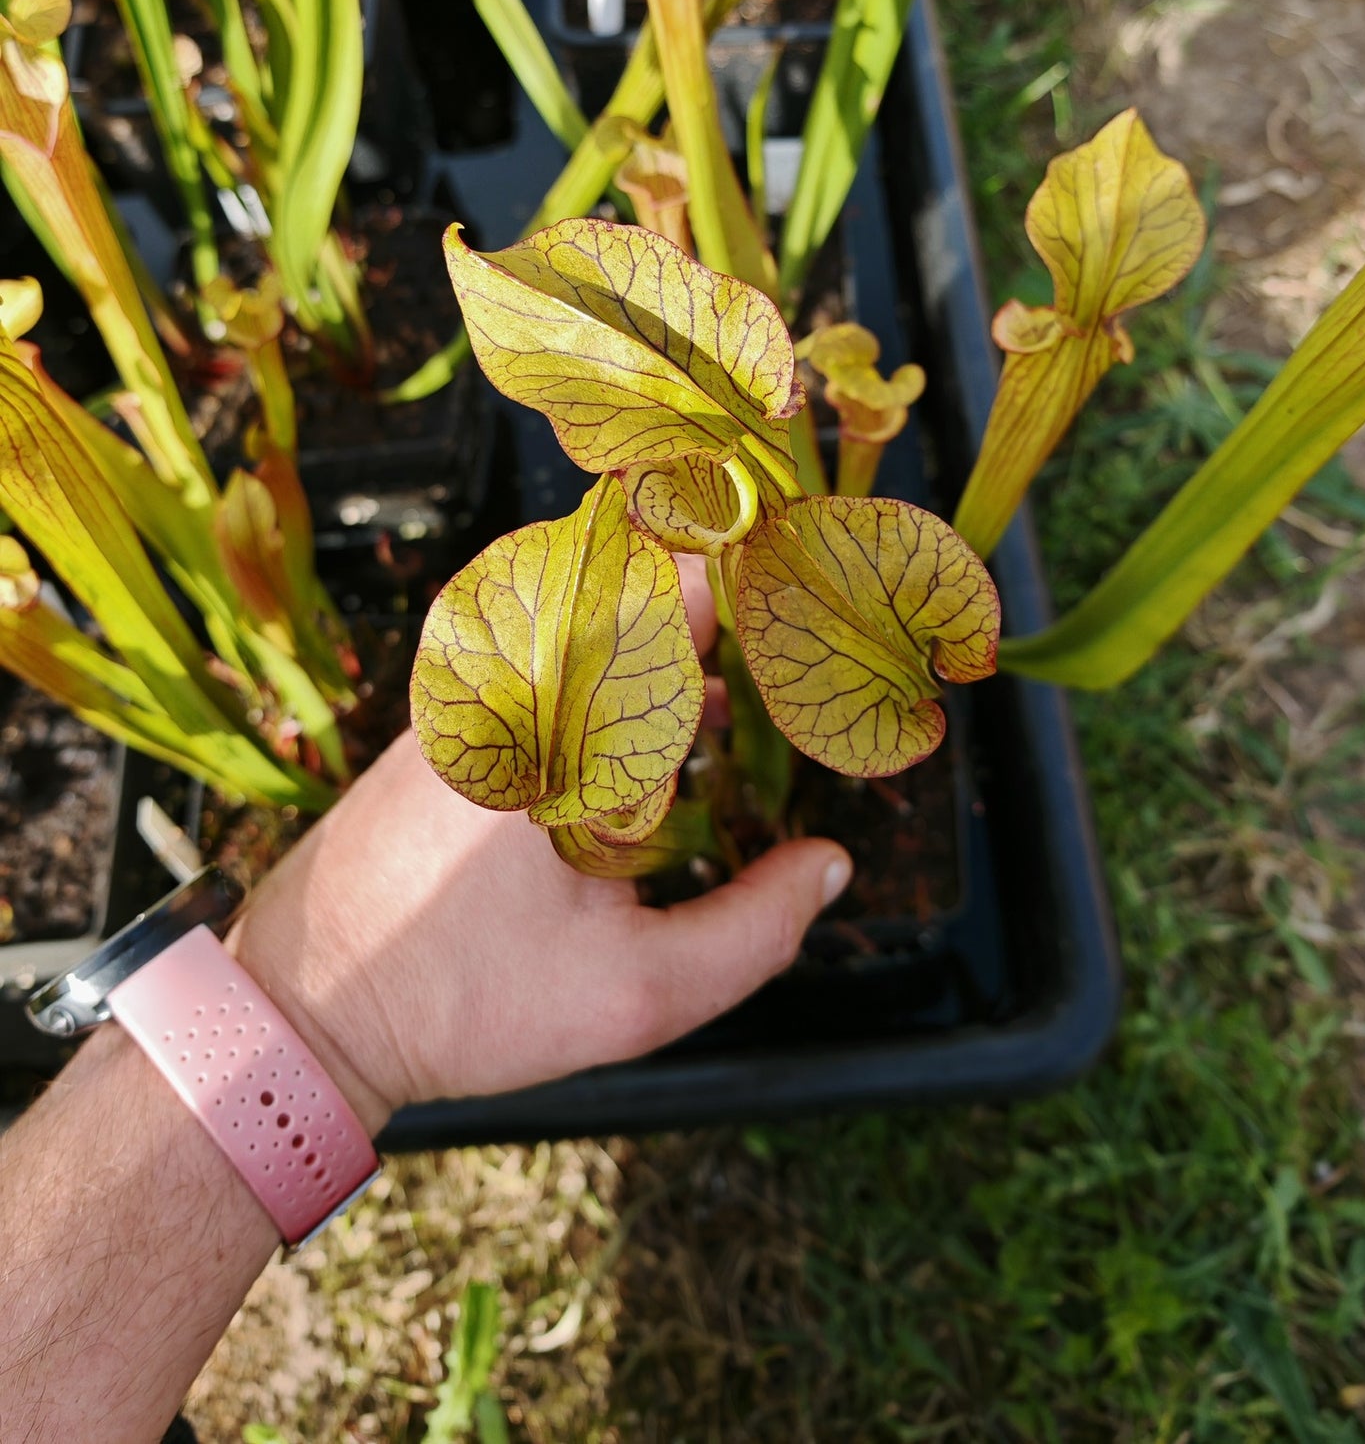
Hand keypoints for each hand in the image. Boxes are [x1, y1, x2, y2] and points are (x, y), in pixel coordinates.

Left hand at [229, 560, 849, 1132]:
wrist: (305, 1007)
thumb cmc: (465, 1002)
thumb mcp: (637, 994)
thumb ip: (755, 930)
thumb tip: (829, 865)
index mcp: (566, 719)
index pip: (675, 589)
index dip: (752, 585)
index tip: (810, 612)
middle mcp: (513, 679)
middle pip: (639, 589)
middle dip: (720, 614)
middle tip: (792, 658)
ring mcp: (472, 691)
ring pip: (591, 622)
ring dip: (666, 645)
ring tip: (739, 702)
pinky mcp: (449, 718)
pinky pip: (548, 658)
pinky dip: (611, 673)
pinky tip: (656, 732)